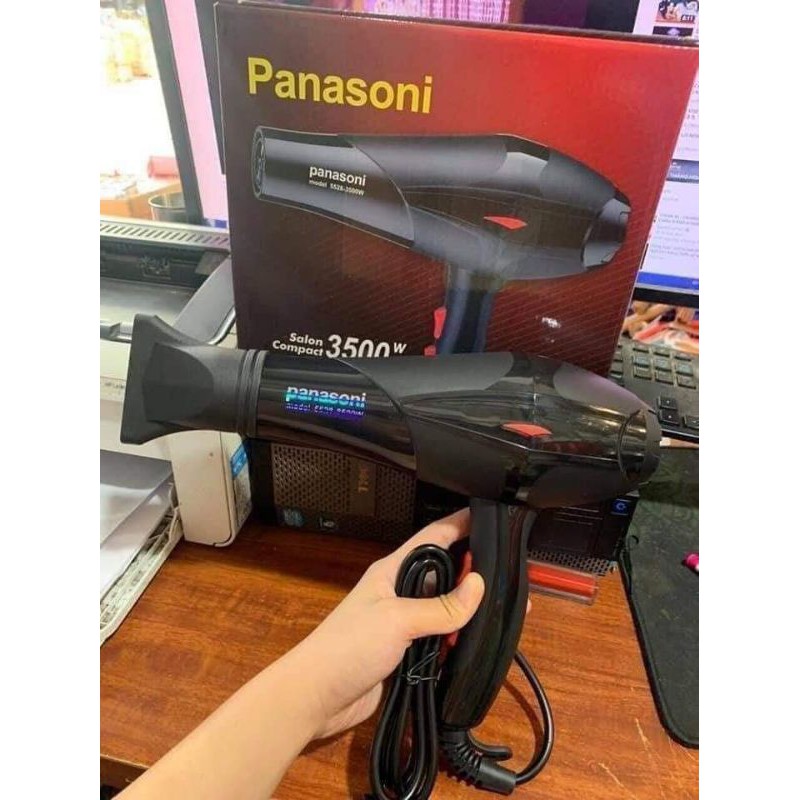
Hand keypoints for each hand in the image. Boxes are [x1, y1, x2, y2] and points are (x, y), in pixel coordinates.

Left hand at [291, 509, 485, 739]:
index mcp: (393, 571)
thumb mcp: (397, 620)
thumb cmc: (348, 647)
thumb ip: (440, 606)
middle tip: (512, 578)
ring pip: (445, 609)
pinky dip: (458, 641)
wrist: (317, 697)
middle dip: (475, 574)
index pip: (433, 537)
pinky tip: (477, 645)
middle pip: (445, 574)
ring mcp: (403, 623)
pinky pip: (440, 640)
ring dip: (469, 612)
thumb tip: (480, 585)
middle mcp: (400, 592)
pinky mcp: (406, 652)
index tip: (493, 518)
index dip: (461, 524)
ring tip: (504, 615)